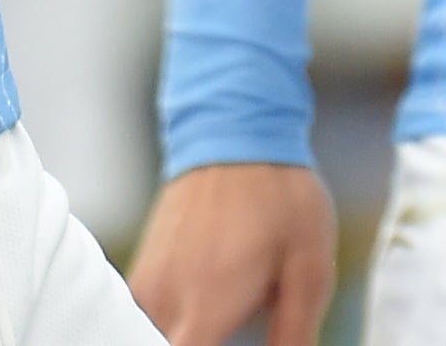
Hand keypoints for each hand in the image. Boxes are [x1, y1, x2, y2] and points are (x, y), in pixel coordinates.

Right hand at [130, 161, 338, 345]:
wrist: (235, 121)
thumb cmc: (279, 195)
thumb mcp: (309, 268)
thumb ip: (294, 333)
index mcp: (206, 306)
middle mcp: (167, 295)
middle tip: (222, 331)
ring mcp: (149, 276)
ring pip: (142, 333)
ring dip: (164, 337)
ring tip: (211, 322)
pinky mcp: (144, 258)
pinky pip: (136, 314)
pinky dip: (153, 326)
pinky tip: (189, 318)